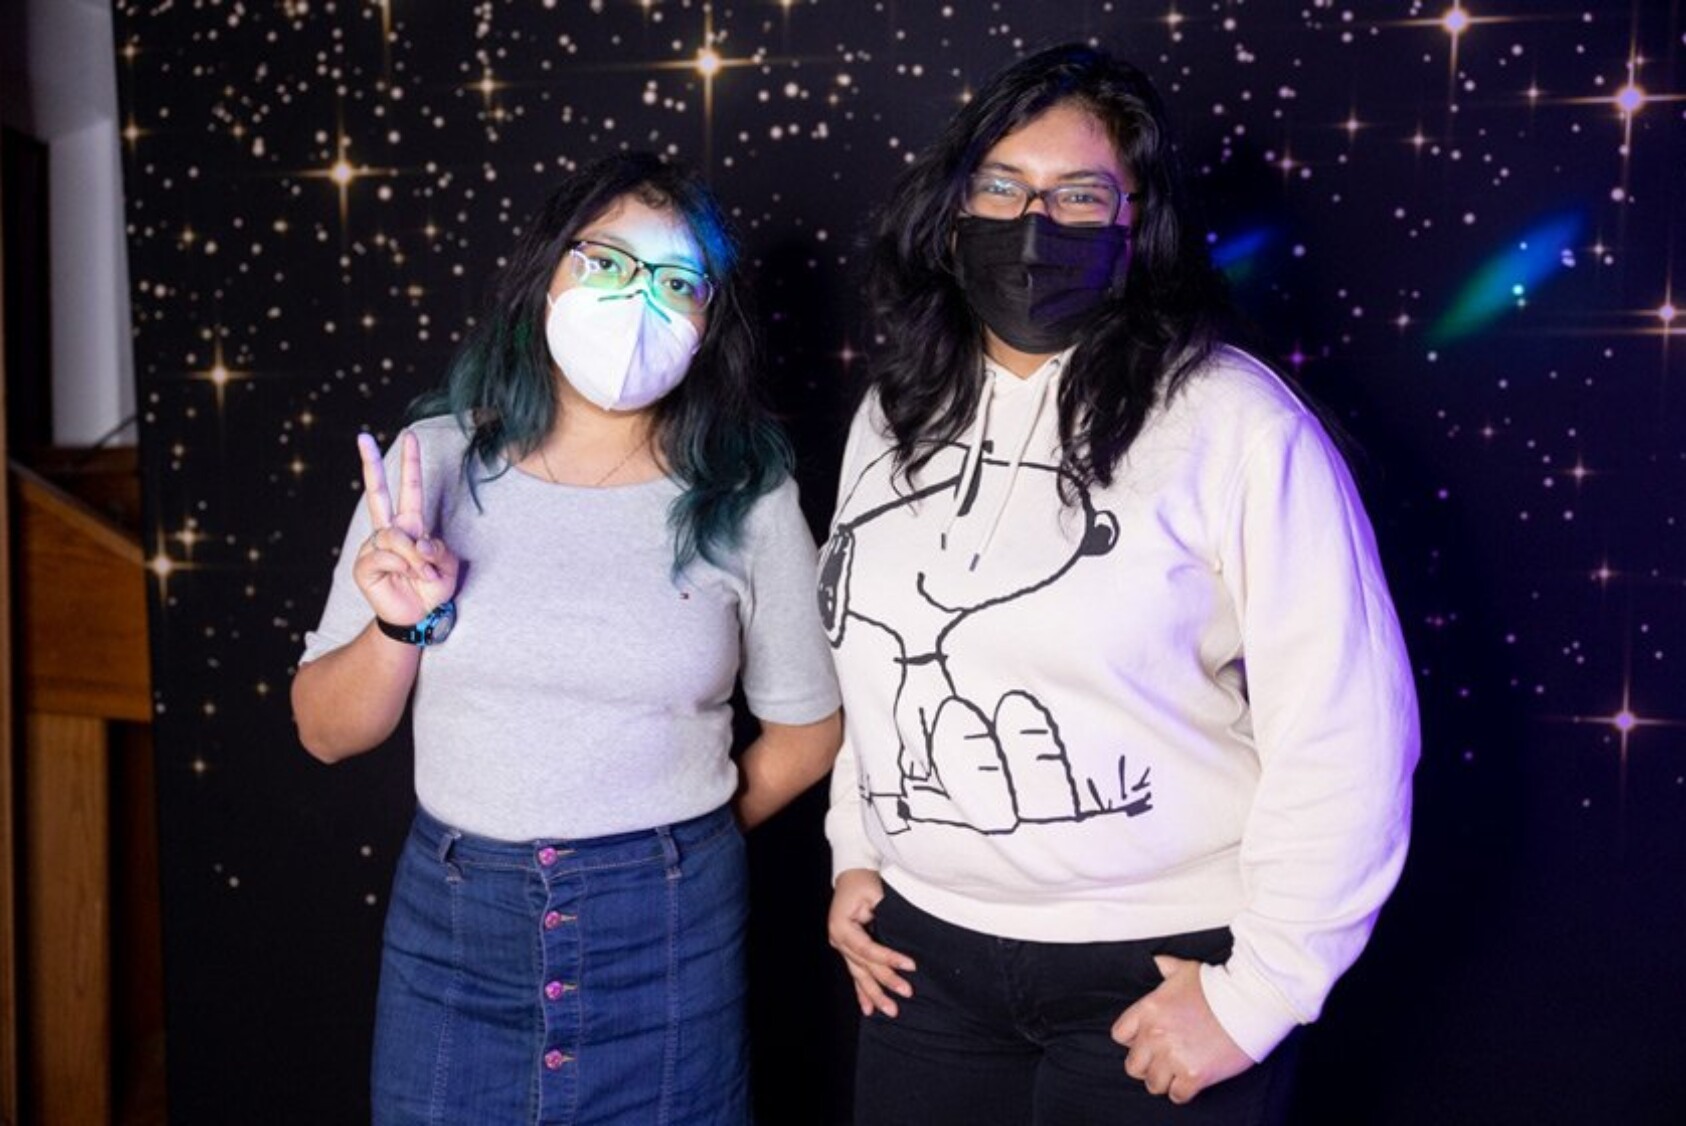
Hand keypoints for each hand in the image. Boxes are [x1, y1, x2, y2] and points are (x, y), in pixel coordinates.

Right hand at [352, 431, 459, 626]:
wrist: (417, 617)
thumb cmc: (431, 588)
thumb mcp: (448, 567)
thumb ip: (438, 550)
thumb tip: (418, 543)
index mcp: (411, 526)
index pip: (409, 489)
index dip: (410, 464)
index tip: (409, 435)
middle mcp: (389, 531)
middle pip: (377, 493)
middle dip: (371, 464)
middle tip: (363, 436)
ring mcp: (374, 547)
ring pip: (394, 536)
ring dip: (415, 557)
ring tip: (423, 574)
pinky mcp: (364, 564)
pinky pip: (384, 555)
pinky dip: (401, 566)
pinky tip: (404, 576)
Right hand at [827, 869, 915, 1017]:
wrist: (851, 874)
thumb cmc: (863, 882)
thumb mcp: (874, 894)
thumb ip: (884, 916)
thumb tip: (900, 936)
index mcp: (842, 927)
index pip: (867, 949)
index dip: (889, 959)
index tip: (910, 965)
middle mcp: (838, 939)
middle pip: (864, 966)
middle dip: (886, 981)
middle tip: (906, 992)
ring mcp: (840, 946)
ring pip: (859, 975)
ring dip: (874, 994)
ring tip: (890, 1010)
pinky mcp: (847, 949)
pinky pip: (855, 974)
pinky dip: (862, 992)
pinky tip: (868, 1008)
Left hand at [1111, 955, 1253, 1103]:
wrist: (1249, 1001)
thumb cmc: (1218, 984)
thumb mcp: (1185, 969)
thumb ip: (1164, 966)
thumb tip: (1156, 961)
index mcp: (1149, 1009)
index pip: (1119, 1035)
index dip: (1132, 1040)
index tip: (1146, 1041)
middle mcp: (1155, 1035)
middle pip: (1133, 1066)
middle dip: (1147, 1064)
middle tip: (1163, 1060)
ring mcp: (1173, 1057)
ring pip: (1153, 1084)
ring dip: (1165, 1080)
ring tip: (1177, 1071)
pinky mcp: (1194, 1075)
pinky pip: (1177, 1096)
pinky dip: (1183, 1091)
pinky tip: (1192, 1080)